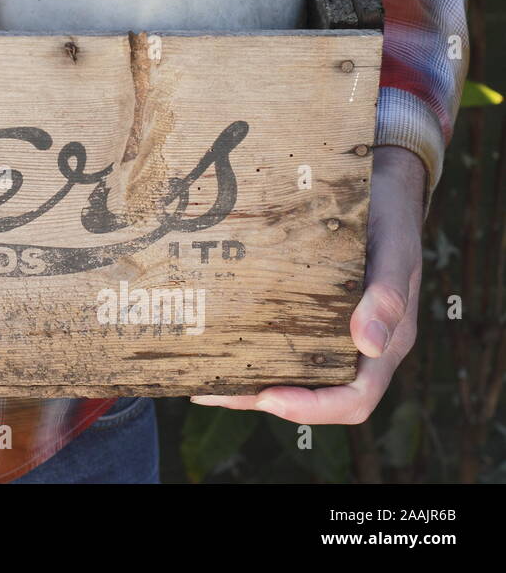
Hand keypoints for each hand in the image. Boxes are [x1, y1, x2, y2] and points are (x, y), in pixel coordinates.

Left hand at [191, 145, 425, 423]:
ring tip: (201, 378)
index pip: (355, 398)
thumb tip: (368, 344)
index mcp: (385, 342)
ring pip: (294, 373)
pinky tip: (215, 342)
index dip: (312, 408)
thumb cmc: (389, 217)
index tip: (268, 396)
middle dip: (263, 398)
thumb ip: (386, 296)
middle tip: (212, 391)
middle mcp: (359, 346)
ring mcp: (334, 331)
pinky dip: (253, 348)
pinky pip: (285, 341)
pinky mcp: (312, 312)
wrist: (382, 186)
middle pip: (315, 394)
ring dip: (250, 380)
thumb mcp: (393, 251)